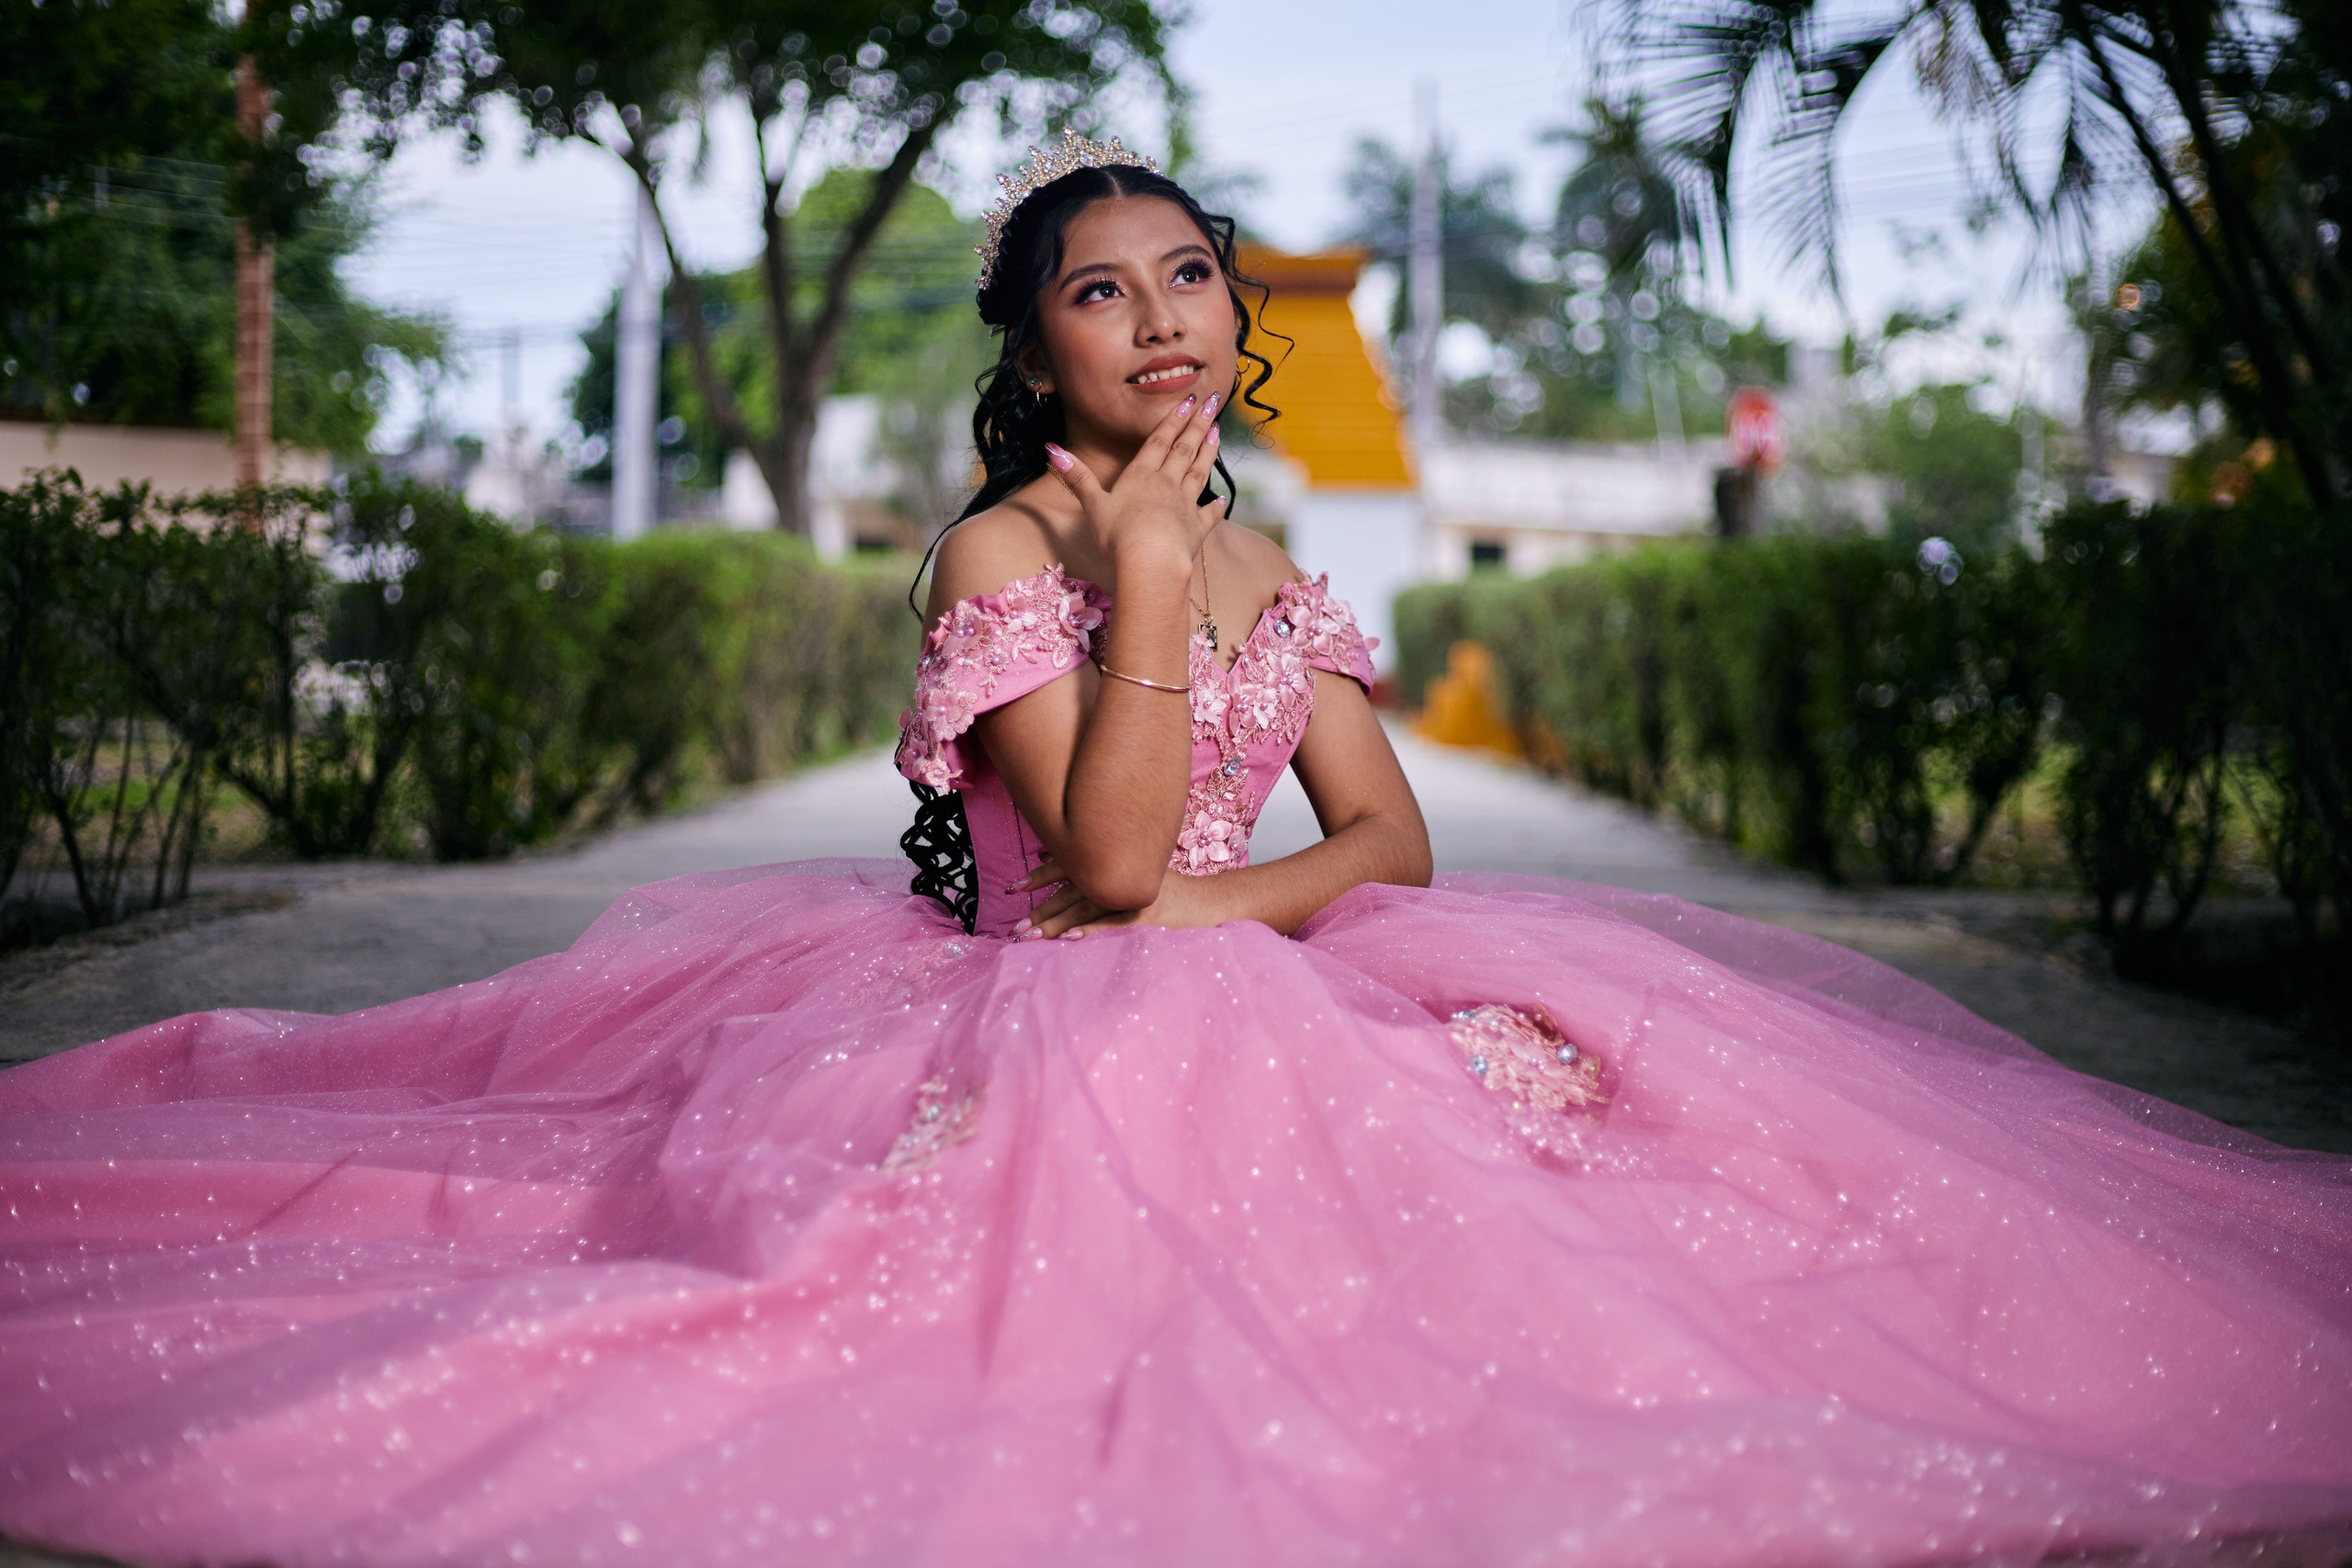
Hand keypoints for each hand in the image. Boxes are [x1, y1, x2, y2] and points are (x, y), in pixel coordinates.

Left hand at [1006, 859, 1230, 940]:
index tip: (1013, 889)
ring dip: (1055, 923)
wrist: (1217, 904)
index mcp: (1116, 865)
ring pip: (1086, 907)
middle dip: (1040, 911)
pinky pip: (1113, 925)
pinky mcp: (1150, 916)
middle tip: (1014, 931)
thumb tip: (1063, 864)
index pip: (1070, 867)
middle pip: (1071, 891)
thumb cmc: (1177, 895)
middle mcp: (1122, 875)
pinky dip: (1089, 931)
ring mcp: (1135, 895)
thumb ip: (1107, 873)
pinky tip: (1067, 940)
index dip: (1040, 876)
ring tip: (1029, 939)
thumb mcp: (1139, 877)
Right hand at [1044, 392, 1226, 574]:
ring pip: (1199, 472)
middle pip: (1184, 449)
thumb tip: (1052, 449)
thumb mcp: (1092, 503)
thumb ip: (1077, 476)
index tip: (1190, 400)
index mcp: (1141, 475)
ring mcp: (1185, 505)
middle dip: (1197, 424)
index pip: (1159, 441)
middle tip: (1213, 402)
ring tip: (1217, 432)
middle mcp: (1166, 484)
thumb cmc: (1118, 534)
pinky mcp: (1196, 528)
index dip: (1173, 420)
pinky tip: (1222, 498)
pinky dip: (1216, 505)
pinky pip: (1209, 514)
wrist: (1150, 560)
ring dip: (1209, 452)